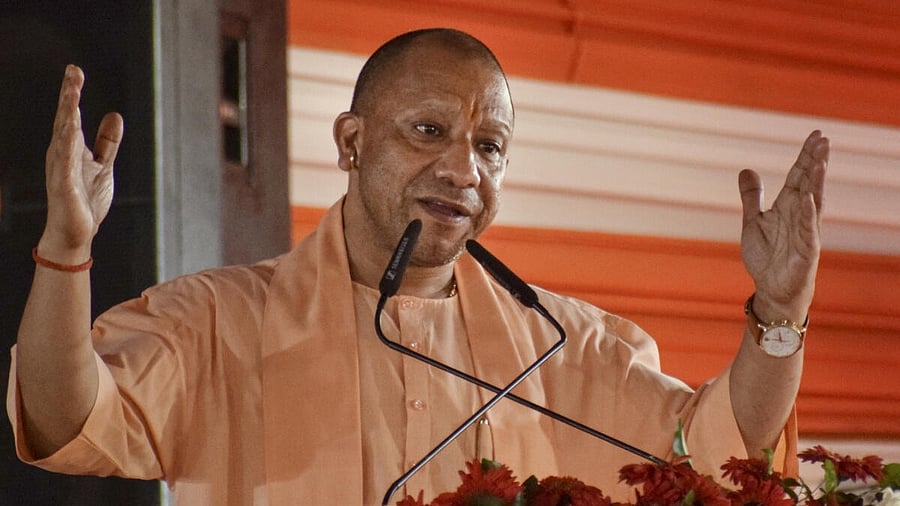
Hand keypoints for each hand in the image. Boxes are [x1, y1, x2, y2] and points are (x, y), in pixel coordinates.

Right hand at [38, 65, 122, 263]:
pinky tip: (70, 129)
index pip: (71, 115)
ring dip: (68, 114)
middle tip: (74, 72)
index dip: (73, 93)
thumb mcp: (103, 165)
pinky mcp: (63, 185)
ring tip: (72, 93)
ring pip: (63, 135)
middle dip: (69, 95)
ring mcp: (61, 168)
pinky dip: (67, 145)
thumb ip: (107, 141)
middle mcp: (62, 153)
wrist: (76, 233)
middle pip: (66, 119)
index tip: (75, 71)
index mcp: (70, 147)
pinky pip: (64, 162)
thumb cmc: (85, 200)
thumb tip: (114, 115)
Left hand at [739, 130, 828, 321]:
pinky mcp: (805, 252)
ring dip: (817, 182)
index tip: (816, 134)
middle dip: (816, 162)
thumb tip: (747, 169)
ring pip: (814, 203)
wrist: (771, 290)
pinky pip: (807, 231)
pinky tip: (808, 198)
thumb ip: (751, 197)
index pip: (800, 176)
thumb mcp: (753, 221)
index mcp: (788, 207)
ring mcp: (805, 232)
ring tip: (820, 161)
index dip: (806, 156)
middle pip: (810, 184)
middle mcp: (800, 216)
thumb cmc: (767, 257)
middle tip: (824, 139)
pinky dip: (807, 215)